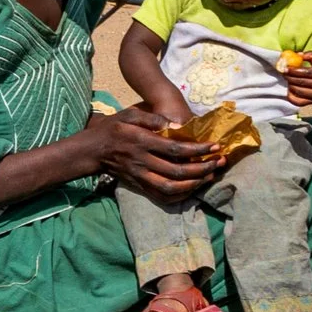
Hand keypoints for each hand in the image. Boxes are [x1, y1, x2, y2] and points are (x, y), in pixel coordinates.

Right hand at [90, 110, 220, 200]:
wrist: (92, 151)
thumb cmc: (112, 128)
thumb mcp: (129, 114)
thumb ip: (152, 118)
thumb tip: (177, 127)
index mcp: (142, 142)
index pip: (176, 149)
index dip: (198, 150)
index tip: (215, 146)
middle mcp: (142, 162)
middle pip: (178, 171)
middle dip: (203, 168)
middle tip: (219, 161)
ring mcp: (140, 177)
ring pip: (171, 188)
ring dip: (194, 184)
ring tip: (210, 175)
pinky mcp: (139, 186)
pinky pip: (162, 196)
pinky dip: (180, 195)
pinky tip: (193, 188)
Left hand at [281, 51, 311, 108]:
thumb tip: (297, 54)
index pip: (306, 72)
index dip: (294, 70)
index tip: (286, 67)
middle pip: (301, 82)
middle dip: (289, 77)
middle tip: (283, 73)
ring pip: (298, 91)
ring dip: (290, 85)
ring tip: (288, 79)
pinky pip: (298, 102)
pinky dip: (291, 96)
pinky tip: (289, 90)